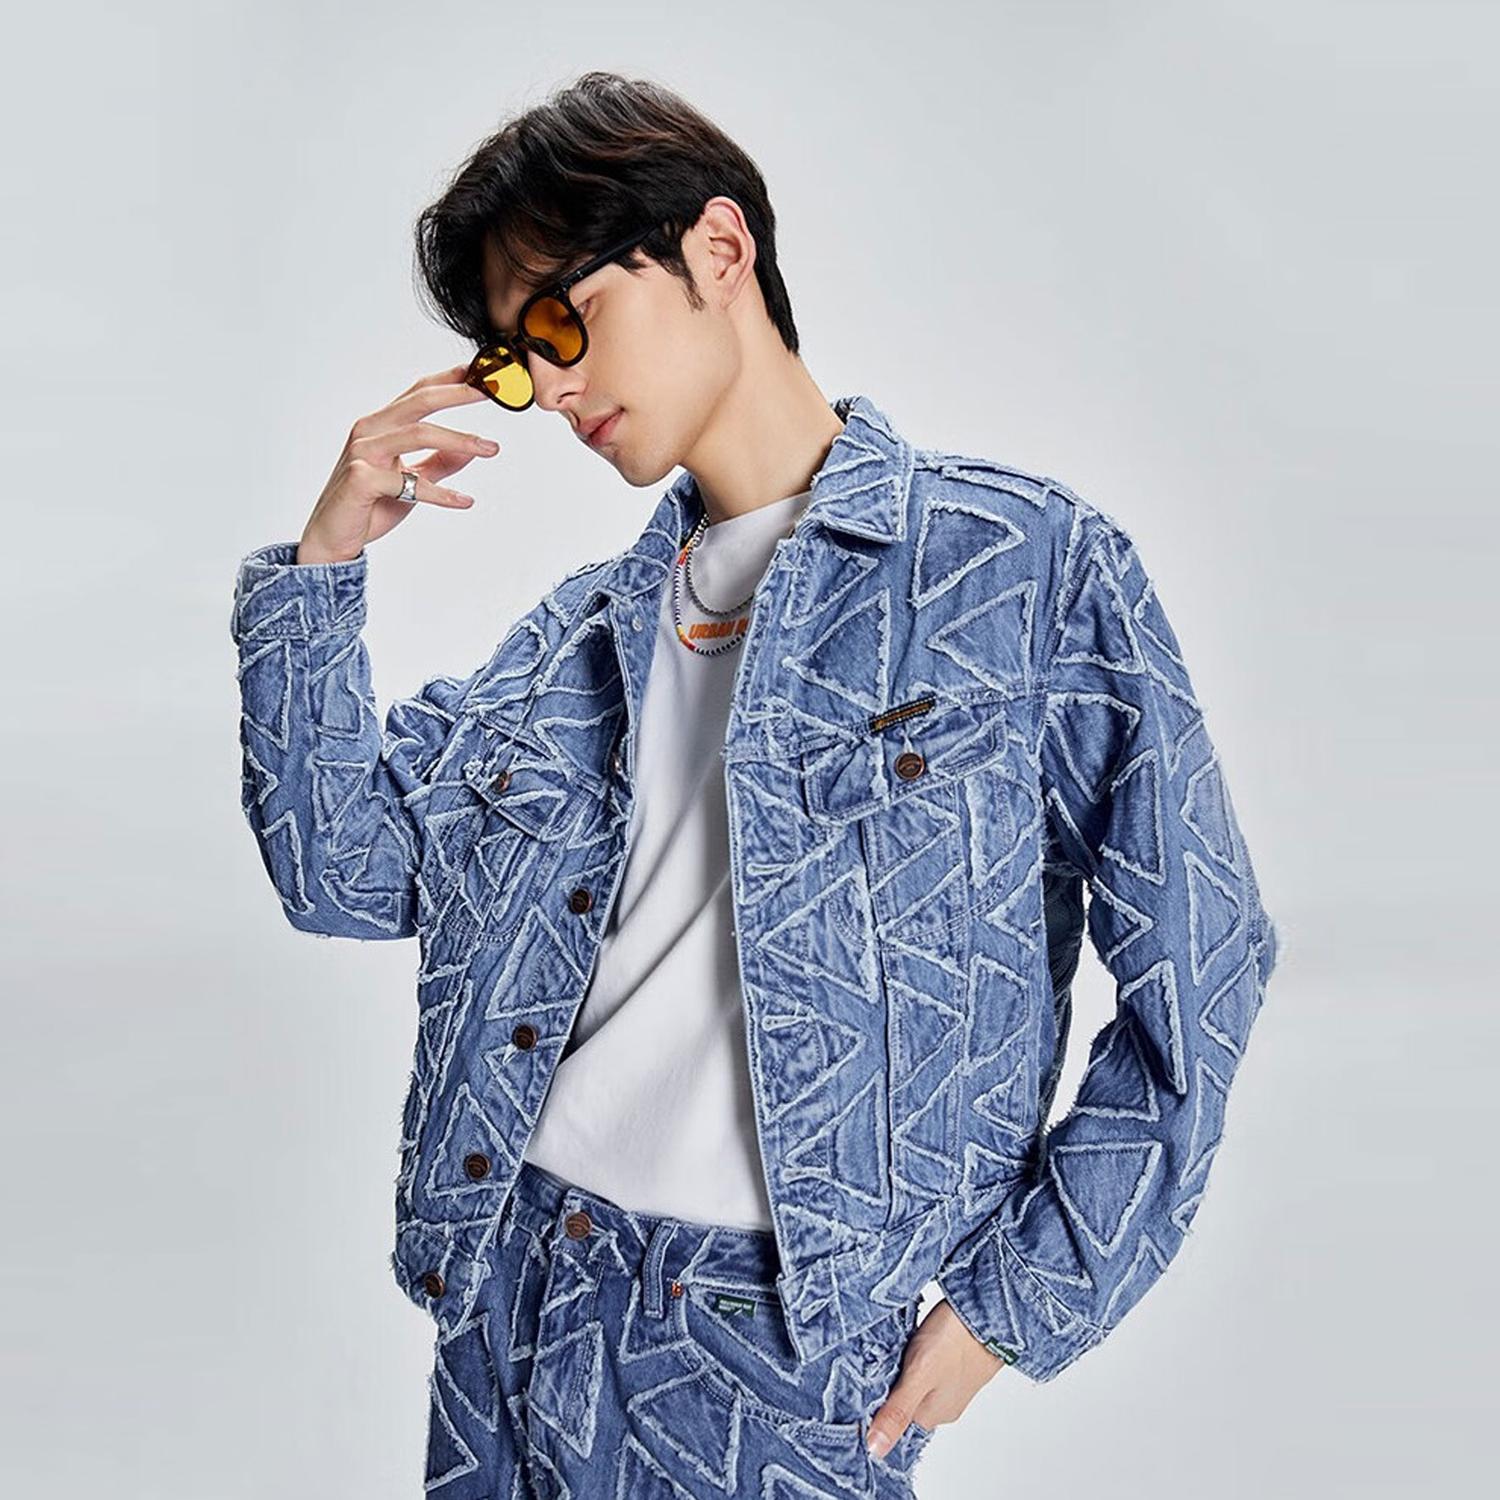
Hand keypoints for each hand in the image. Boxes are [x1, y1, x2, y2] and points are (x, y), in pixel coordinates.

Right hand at [296, 362, 501, 564]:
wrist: (333, 538)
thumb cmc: (370, 505)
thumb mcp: (413, 482)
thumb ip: (439, 464)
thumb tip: (472, 450)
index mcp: (382, 425)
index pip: (418, 393)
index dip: (449, 380)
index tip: (481, 372)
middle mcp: (370, 431)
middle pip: (419, 402)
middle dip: (458, 394)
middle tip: (490, 392)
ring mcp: (363, 452)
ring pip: (418, 434)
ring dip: (459, 440)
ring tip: (490, 448)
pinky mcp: (361, 479)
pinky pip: (410, 482)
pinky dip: (441, 492)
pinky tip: (464, 500)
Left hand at [866, 1298, 1007, 1459]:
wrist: (992, 1307)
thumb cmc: (957, 1340)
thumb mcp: (919, 1375)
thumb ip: (897, 1411)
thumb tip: (874, 1450)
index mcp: (933, 1415)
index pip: (894, 1421)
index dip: (876, 1406)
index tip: (862, 1386)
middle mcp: (943, 1404)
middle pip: (903, 1400)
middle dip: (887, 1382)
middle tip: (876, 1360)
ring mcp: (951, 1382)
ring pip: (915, 1380)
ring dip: (902, 1366)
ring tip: (895, 1345)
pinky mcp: (955, 1361)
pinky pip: (927, 1364)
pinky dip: (915, 1353)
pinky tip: (912, 1338)